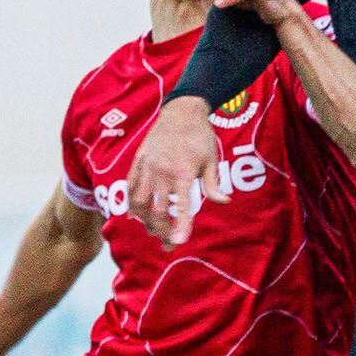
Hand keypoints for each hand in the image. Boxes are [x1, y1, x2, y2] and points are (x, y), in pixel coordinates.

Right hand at [128, 97, 223, 246]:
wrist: (181, 112)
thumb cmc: (200, 137)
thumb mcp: (212, 160)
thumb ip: (213, 184)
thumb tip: (225, 202)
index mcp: (183, 172)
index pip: (182, 206)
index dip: (180, 226)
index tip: (179, 242)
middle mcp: (161, 171)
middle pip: (156, 210)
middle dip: (162, 230)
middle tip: (169, 243)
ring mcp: (147, 167)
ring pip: (139, 202)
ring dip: (145, 221)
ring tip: (154, 231)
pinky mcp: (138, 162)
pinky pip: (130, 188)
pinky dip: (132, 205)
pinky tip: (137, 216)